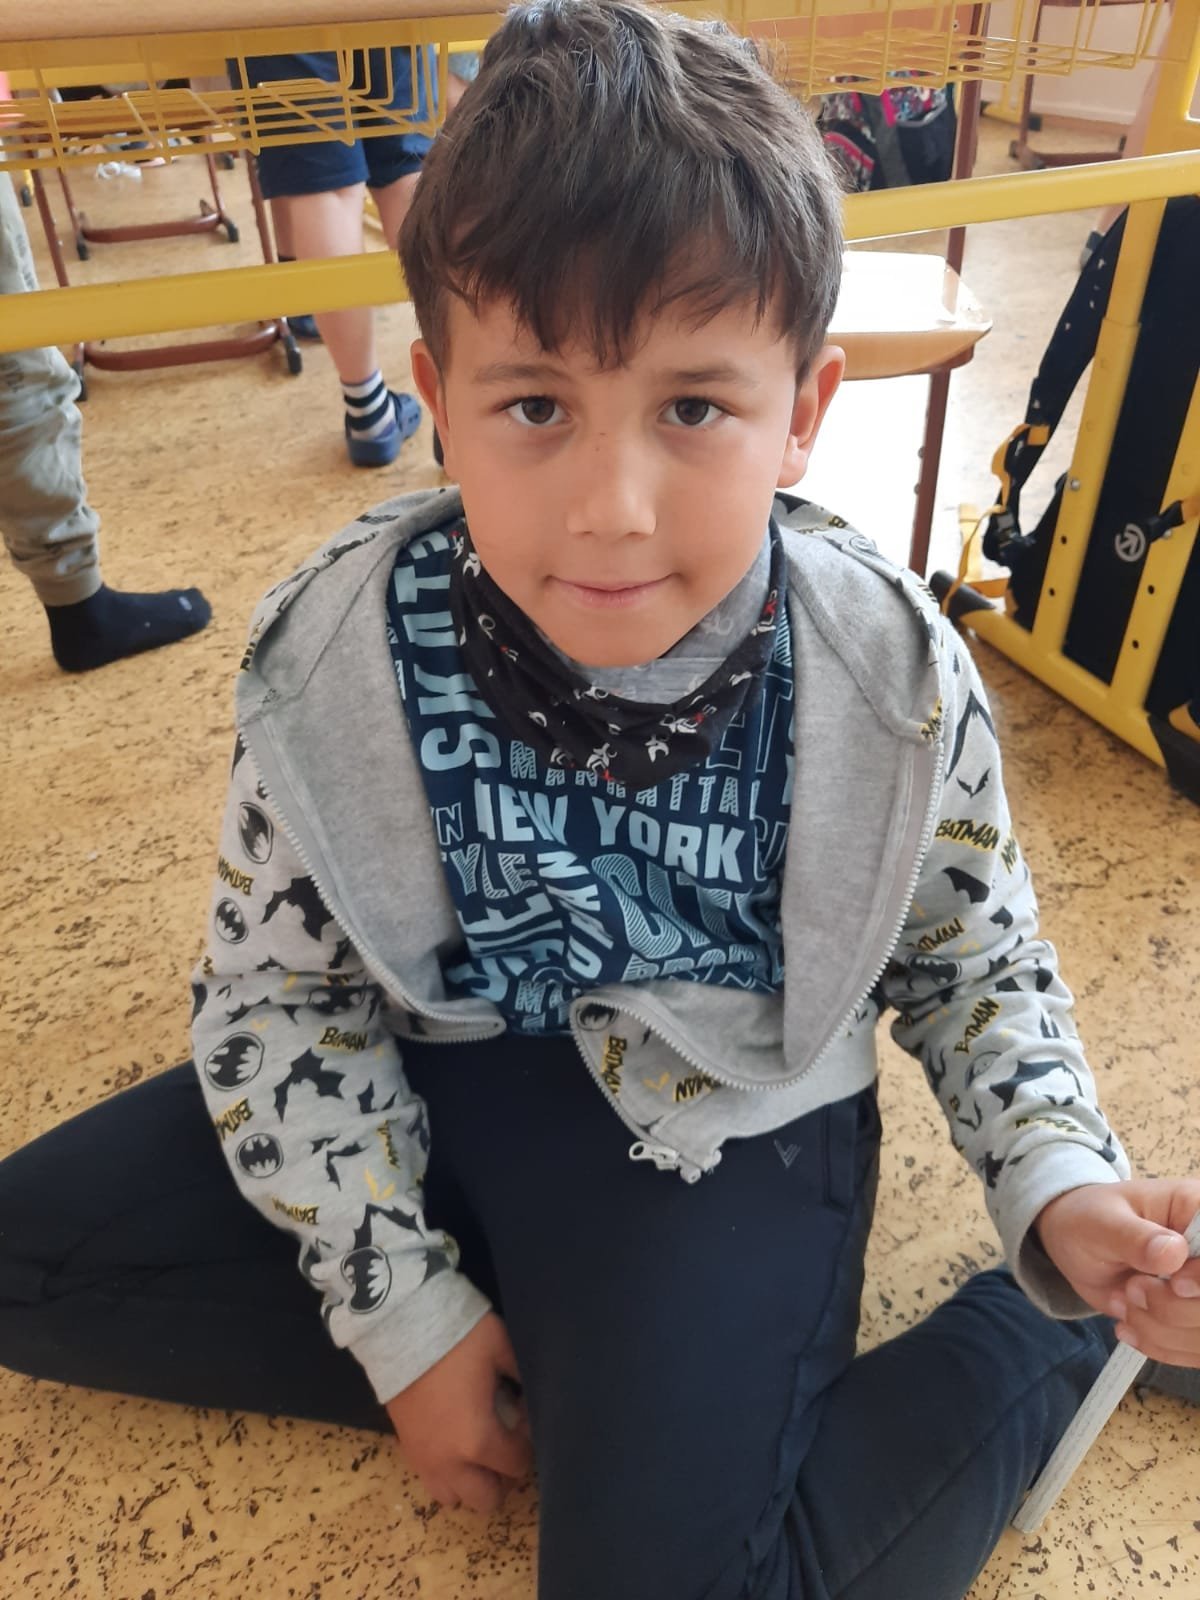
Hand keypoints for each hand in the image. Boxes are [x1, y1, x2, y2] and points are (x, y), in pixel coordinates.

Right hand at [384, 1312, 532, 1512]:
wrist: (401, 1328)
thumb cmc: (459, 1339)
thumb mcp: (502, 1350)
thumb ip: (523, 1379)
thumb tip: (532, 1397)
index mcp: (480, 1441)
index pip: (517, 1465)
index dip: (528, 1443)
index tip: (524, 1417)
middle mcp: (451, 1463)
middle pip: (487, 1499)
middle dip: (502, 1476)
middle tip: (505, 1441)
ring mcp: (426, 1460)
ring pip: (455, 1498)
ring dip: (471, 1481)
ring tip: (478, 1447)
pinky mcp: (407, 1451)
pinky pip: (431, 1481)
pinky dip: (448, 1473)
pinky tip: (454, 1440)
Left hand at [1036, 1179, 1199, 1365]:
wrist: (1076, 1242)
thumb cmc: (1089, 1219)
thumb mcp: (1101, 1223)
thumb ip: (1135, 1238)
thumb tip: (1174, 1252)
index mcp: (1195, 1210)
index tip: (1176, 1285)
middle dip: (1174, 1309)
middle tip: (1131, 1290)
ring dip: (1162, 1330)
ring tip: (1125, 1305)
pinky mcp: (1192, 1319)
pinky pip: (1193, 1350)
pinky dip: (1160, 1346)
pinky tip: (1129, 1326)